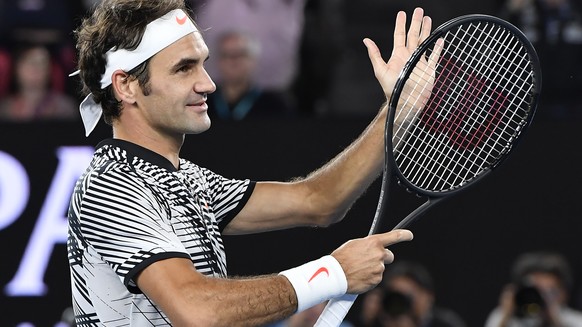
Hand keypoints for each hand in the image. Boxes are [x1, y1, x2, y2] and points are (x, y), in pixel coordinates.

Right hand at [331, 229, 412, 293]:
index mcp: (373, 243)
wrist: (336, 274)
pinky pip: (376, 278)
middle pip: (389, 256)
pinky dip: (370, 278)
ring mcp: (379, 268)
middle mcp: (379, 254)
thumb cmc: (341, 258)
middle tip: (370, 260)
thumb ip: (367, 245)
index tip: (409, 235)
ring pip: (380, 268)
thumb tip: (371, 248)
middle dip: (382, 258)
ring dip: (373, 269)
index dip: (403, 235)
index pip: (394, 236)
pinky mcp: (377, 280)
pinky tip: (360, 276)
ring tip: (359, 269)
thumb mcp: (354, 244)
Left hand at [365, 8, 443, 145]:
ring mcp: (419, 62)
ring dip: (426, 31)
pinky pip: (434, 56)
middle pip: (413, 35)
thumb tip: (366, 40)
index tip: (402, 13)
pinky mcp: (428, 69)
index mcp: (398, 55)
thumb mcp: (380, 70)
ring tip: (428, 19)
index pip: (399, 35)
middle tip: (418, 10)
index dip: (400, 24)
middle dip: (416, 23)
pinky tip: (440, 39)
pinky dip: (437, 48)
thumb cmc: (391, 89)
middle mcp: (409, 56)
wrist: (405, 102)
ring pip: (424, 42)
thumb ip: (375, 55)